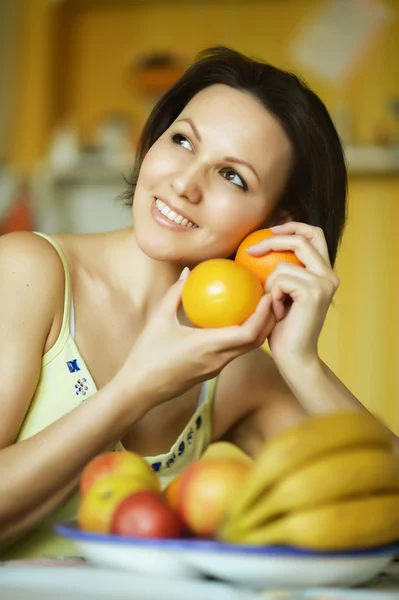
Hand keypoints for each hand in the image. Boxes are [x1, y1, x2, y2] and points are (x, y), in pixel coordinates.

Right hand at [118, 269, 275, 407]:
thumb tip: (188, 272)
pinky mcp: (212, 371)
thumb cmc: (147, 354)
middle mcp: (218, 360)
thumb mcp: (159, 319)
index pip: (247, 333)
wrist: (140, 389)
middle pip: (255, 342)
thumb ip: (175, 294)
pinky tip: (237, 321)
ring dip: (258, 329)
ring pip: (247, 349)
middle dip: (268, 320)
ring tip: (259, 308)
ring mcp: (216, 368)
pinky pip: (234, 352)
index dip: (262, 315)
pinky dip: (243, 337)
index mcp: (208, 346)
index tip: (267, 296)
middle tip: (271, 297)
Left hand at [246, 222, 338, 366]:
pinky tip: (278, 313)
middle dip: (273, 239)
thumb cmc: (283, 329)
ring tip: (272, 304)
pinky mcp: (314, 291)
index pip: (314, 234)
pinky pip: (280, 280)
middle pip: (302, 239)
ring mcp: (324, 282)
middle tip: (251, 250)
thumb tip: (259, 248)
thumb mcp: (282, 294)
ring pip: (283, 265)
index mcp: (324, 272)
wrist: (295, 356)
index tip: (269, 230)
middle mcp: (329, 275)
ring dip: (269, 284)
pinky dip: (273, 295)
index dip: (293, 226)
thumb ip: (282, 273)